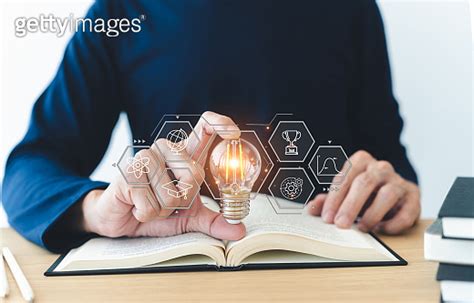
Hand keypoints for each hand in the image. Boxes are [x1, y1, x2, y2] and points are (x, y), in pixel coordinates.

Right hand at [80, 111, 245, 239]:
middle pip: (194, 175)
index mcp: (183, 154)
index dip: (220, 124)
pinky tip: (135, 206)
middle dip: (183, 201)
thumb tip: (239, 229)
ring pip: (172, 195)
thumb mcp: (188, 218)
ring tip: (148, 203)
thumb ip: (213, 221)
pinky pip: (151, 206)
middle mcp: (165, 149)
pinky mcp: (129, 173)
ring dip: (162, 210)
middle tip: (166, 203)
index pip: (204, 127)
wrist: (121, 218)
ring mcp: (145, 157)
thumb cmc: (154, 209)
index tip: (234, 133)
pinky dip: (146, 215)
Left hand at [307, 150, 419, 233]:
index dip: (334, 199)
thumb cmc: (365, 193)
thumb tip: (312, 209)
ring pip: (387, 193)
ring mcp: (399, 181)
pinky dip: (394, 222)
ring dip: (373, 213)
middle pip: (364, 183)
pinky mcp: (413, 196)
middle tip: (341, 224)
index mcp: (361, 162)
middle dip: (350, 206)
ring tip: (363, 228)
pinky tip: (383, 229)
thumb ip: (328, 200)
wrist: (395, 194)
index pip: (345, 177)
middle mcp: (380, 168)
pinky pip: (407, 209)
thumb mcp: (345, 194)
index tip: (327, 217)